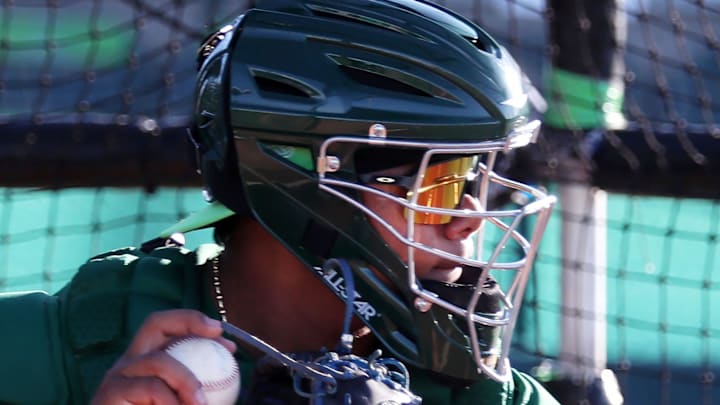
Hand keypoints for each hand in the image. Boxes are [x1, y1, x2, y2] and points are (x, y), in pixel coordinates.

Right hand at [91, 309, 236, 404]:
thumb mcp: (183, 401)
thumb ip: (199, 390)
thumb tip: (233, 375)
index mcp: (147, 363)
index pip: (170, 330)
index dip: (200, 327)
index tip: (229, 344)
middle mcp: (130, 363)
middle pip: (155, 323)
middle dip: (189, 321)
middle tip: (216, 337)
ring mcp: (118, 376)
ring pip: (158, 360)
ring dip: (187, 379)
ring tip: (203, 403)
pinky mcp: (109, 393)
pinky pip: (151, 388)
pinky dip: (171, 400)